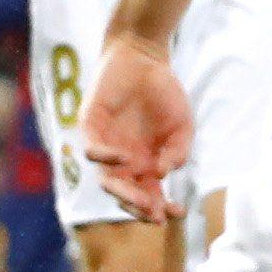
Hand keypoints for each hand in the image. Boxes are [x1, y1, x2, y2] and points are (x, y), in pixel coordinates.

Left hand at [80, 35, 192, 223]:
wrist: (145, 59)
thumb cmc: (164, 93)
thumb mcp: (182, 127)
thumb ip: (179, 152)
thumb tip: (164, 175)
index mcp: (144, 164)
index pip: (148, 195)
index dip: (160, 208)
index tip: (176, 213)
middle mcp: (123, 161)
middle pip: (124, 194)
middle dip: (138, 206)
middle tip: (153, 211)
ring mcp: (105, 145)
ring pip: (105, 179)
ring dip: (121, 191)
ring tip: (140, 196)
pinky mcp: (90, 126)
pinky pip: (91, 150)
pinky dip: (106, 158)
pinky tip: (125, 158)